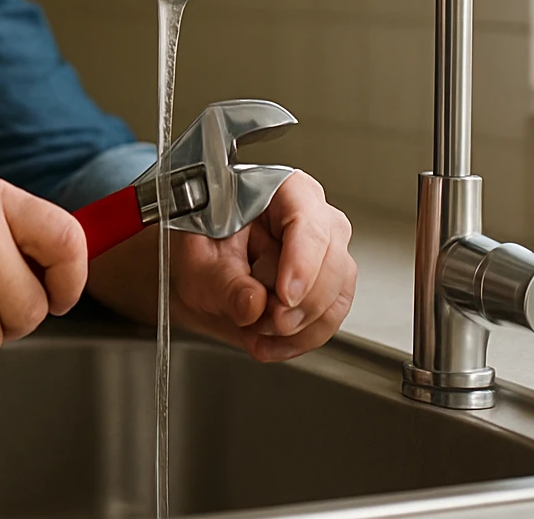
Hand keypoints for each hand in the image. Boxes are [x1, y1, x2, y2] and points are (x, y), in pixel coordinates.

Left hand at [171, 170, 355, 361]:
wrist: (199, 275)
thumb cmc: (200, 249)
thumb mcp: (196, 263)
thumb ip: (221, 282)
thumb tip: (252, 303)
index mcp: (280, 191)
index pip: (307, 220)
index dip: (303, 261)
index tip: (286, 296)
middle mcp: (311, 218)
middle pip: (333, 260)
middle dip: (302, 303)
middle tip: (266, 321)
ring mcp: (324, 254)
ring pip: (337, 294)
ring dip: (300, 326)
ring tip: (256, 331)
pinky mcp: (327, 288)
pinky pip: (330, 318)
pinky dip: (300, 339)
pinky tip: (268, 343)